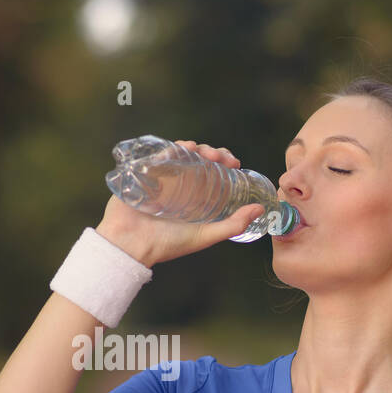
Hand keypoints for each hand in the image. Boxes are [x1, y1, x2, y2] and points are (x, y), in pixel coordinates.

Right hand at [95, 140, 264, 266]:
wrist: (131, 246)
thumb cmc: (166, 245)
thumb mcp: (205, 235)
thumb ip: (232, 225)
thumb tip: (260, 210)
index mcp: (193, 195)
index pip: (212, 171)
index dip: (225, 162)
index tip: (235, 164)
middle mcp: (178, 183)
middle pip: (198, 158)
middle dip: (213, 152)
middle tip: (220, 157)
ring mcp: (161, 177)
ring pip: (181, 152)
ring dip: (195, 146)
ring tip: (204, 152)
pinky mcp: (143, 173)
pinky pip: (158, 153)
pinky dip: (171, 146)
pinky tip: (183, 147)